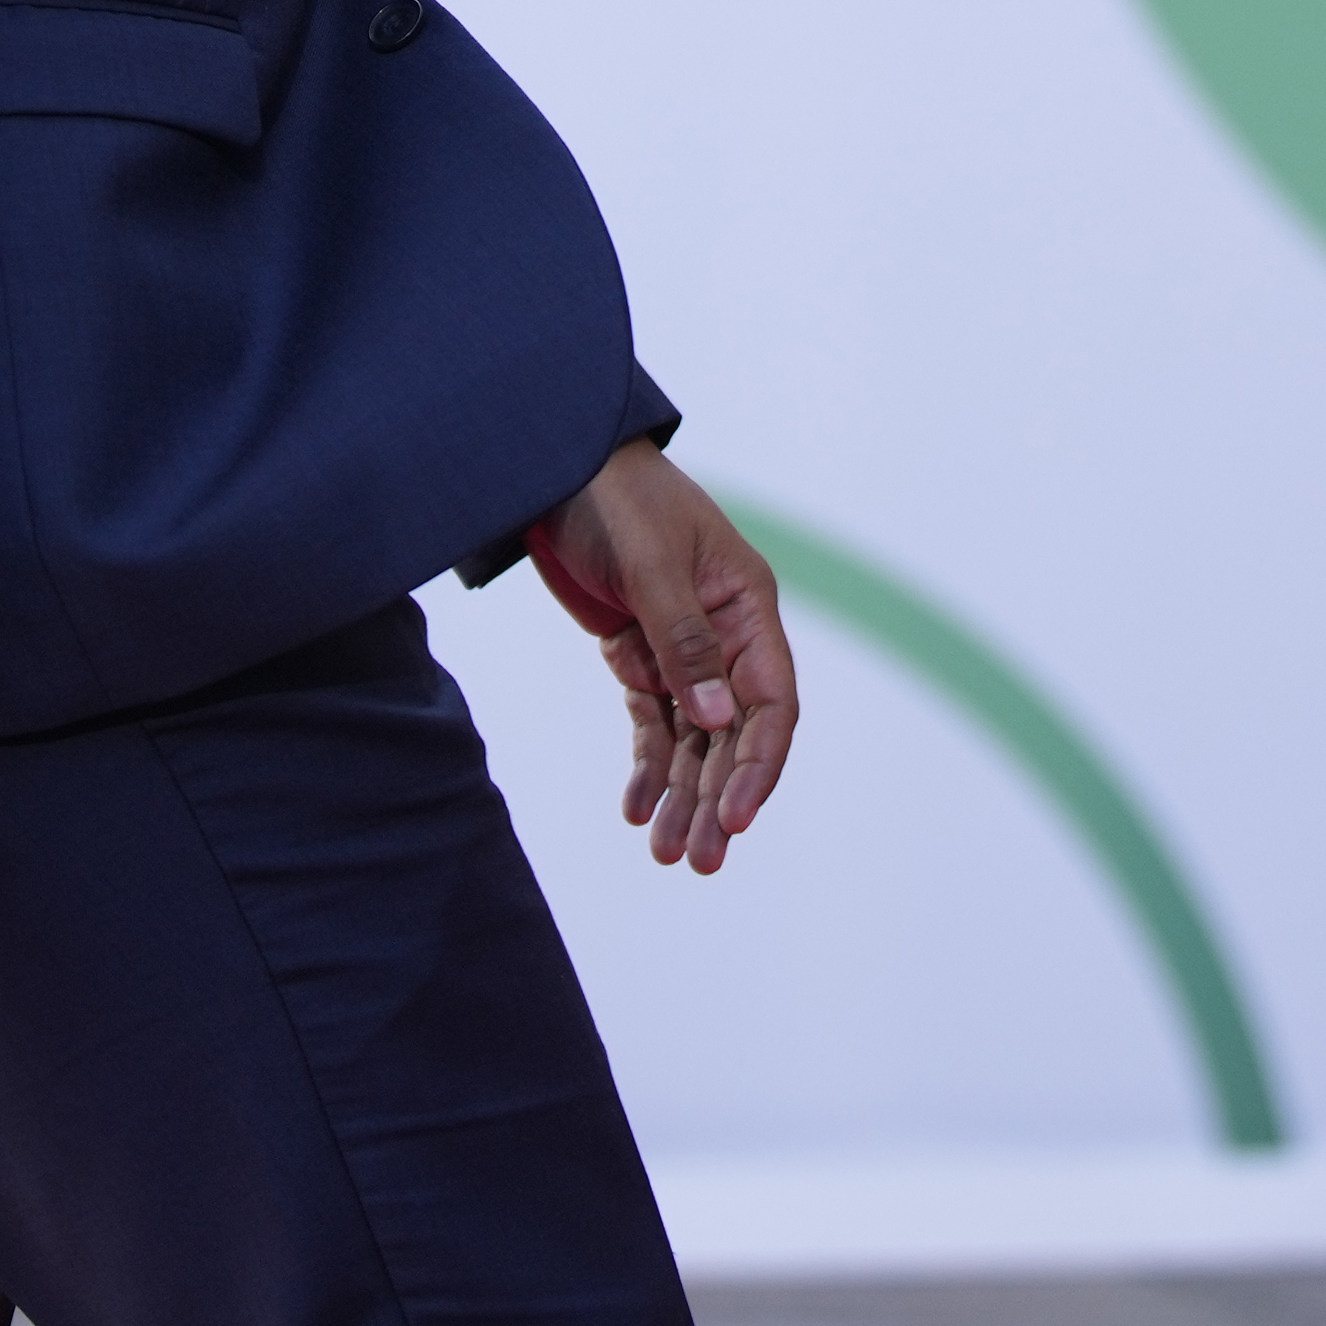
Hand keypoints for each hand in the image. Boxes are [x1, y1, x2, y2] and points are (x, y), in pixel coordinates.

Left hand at [525, 438, 799, 873]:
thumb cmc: (616, 498)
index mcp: (748, 608)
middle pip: (734, 735)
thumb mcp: (651, 565)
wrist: (554, 464)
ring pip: (696, 739)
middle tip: (698, 861)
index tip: (734, 817)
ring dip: (684, 795)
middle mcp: (725, 635)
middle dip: (717, 799)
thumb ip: (683, 642)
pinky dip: (649, 765)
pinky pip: (654, 722)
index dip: (758, 765)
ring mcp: (683, 648)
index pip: (772, 704)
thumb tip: (721, 723)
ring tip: (668, 854)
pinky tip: (637, 807)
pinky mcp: (640, 654)